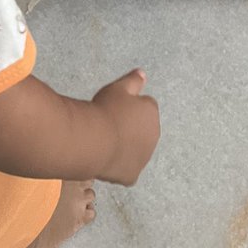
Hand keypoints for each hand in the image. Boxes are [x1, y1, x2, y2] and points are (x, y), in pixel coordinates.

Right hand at [93, 68, 159, 185]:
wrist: (94, 140)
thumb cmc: (105, 111)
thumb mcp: (118, 88)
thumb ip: (133, 80)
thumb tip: (142, 73)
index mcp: (152, 113)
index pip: (145, 107)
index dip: (129, 107)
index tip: (115, 108)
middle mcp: (153, 135)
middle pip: (141, 130)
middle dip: (130, 128)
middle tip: (108, 125)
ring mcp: (144, 157)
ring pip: (135, 150)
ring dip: (125, 147)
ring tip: (104, 142)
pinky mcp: (132, 175)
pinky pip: (127, 169)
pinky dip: (119, 165)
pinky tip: (105, 159)